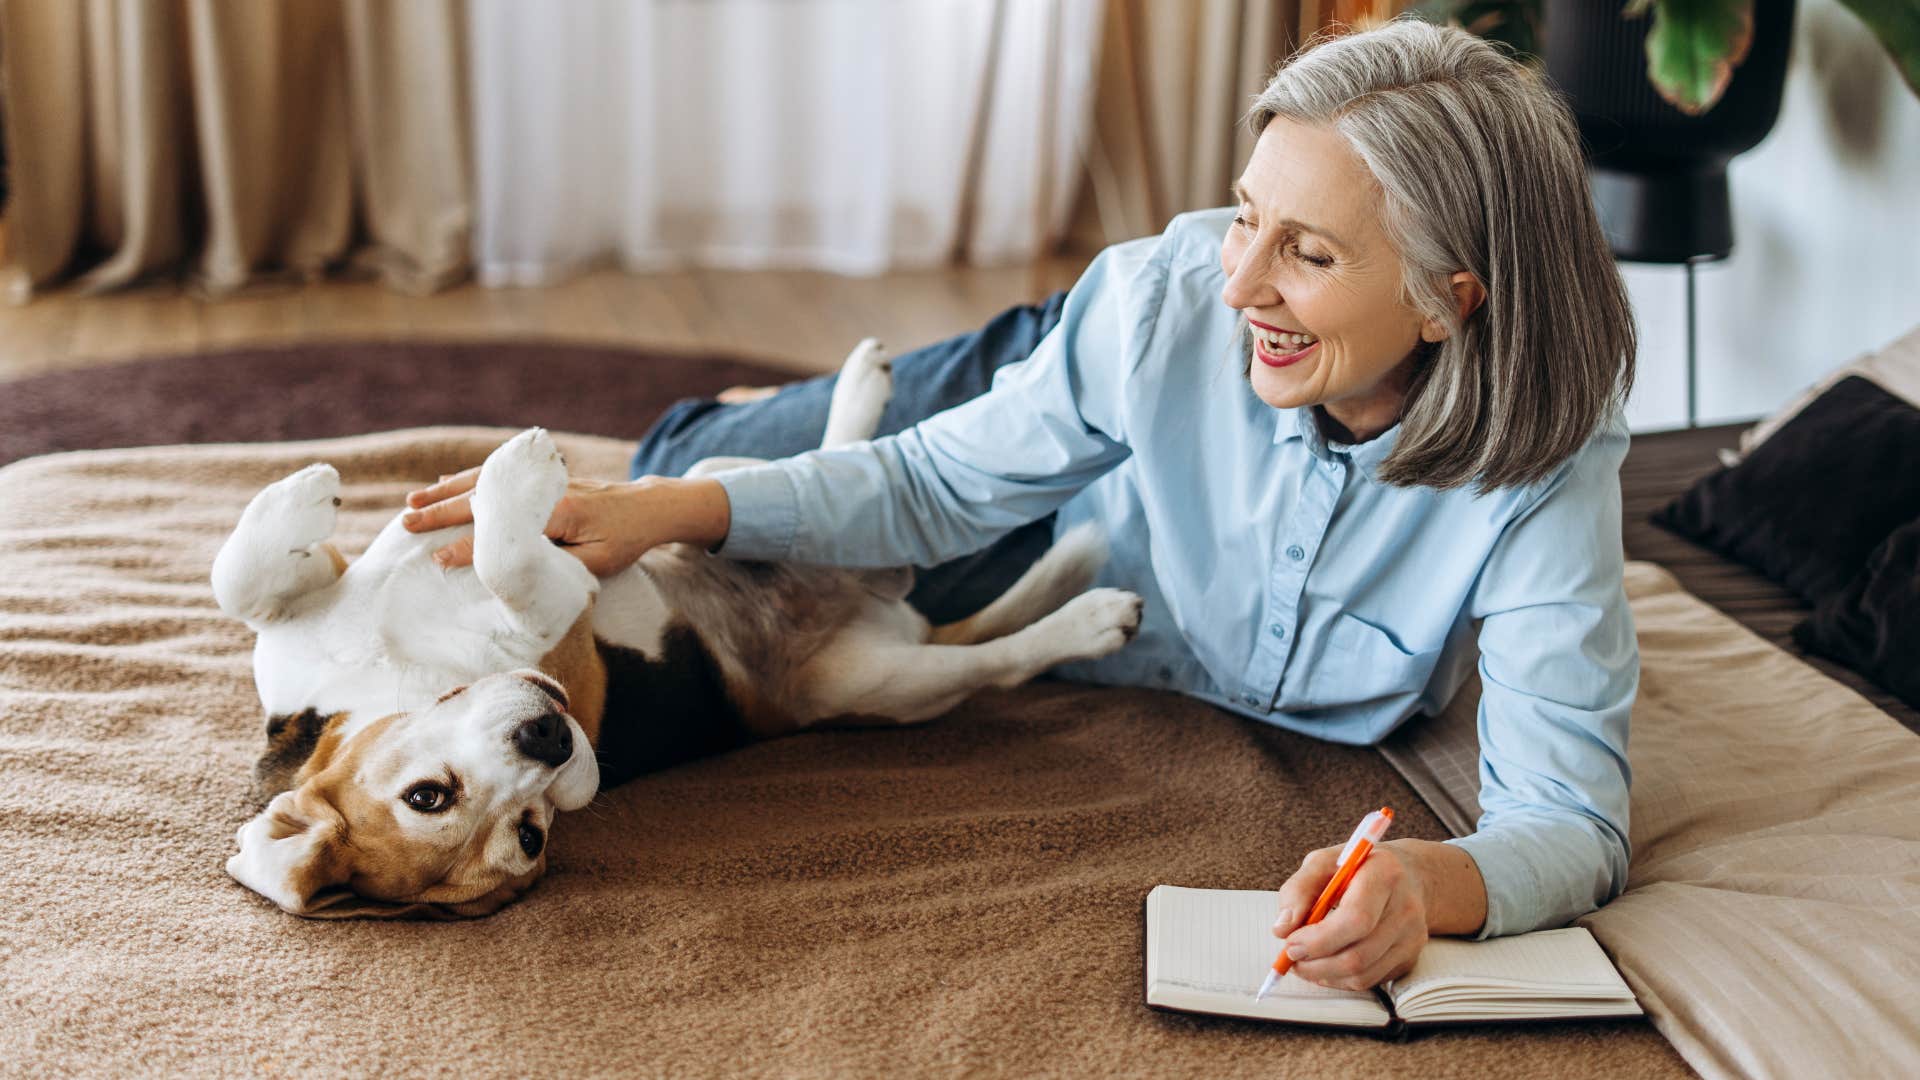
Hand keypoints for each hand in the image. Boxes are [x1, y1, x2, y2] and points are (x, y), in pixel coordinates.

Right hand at [401, 469, 729, 577]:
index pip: (501, 533)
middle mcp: (543, 491)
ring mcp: (541, 480)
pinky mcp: (542, 479)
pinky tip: (446, 484)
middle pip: (483, 500)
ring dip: (447, 491)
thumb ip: (557, 564)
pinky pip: (497, 476)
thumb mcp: (596, 563)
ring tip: (414, 502)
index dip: (467, 547)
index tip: (437, 559)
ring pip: (484, 481)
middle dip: (442, 512)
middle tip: (406, 524)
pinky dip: (469, 479)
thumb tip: (513, 572)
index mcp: (556, 514)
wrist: (649, 507)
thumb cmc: (625, 540)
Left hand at [1271, 840, 1429, 990]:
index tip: (1290, 943)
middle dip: (1316, 963)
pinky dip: (1340, 979)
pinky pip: (1370, 980)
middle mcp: (1405, 908)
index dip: (1319, 939)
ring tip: (1303, 962)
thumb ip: (1298, 890)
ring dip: (1324, 975)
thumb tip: (1282, 929)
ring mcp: (1411, 937)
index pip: (1356, 919)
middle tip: (1290, 957)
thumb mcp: (1323, 862)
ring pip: (1363, 974)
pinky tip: (1325, 965)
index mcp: (1384, 874)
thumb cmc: (1358, 868)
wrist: (1408, 876)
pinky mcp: (1410, 957)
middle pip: (1359, 955)